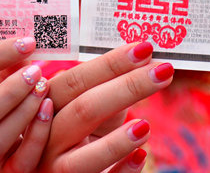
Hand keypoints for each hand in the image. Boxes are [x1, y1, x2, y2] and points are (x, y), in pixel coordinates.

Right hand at [0, 36, 52, 171]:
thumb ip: (7, 58)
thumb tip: (31, 40)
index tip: (27, 42)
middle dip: (9, 93)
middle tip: (36, 71)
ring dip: (24, 112)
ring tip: (44, 87)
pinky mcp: (3, 169)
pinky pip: (19, 163)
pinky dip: (37, 136)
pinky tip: (48, 109)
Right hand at [39, 42, 174, 172]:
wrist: (58, 169)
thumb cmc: (77, 131)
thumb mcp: (83, 107)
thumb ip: (102, 86)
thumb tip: (143, 56)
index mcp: (45, 107)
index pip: (75, 80)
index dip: (110, 64)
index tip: (144, 48)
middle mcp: (45, 139)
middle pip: (83, 111)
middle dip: (126, 88)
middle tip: (164, 70)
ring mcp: (55, 170)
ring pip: (81, 160)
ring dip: (115, 143)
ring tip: (146, 125)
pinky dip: (120, 171)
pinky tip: (142, 156)